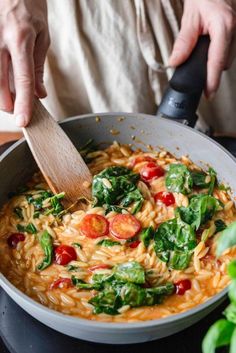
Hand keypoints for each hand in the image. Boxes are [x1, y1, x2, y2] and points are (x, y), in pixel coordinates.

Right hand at [0, 0, 48, 126]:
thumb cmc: (30, 6)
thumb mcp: (42, 36)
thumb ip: (38, 66)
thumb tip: (39, 94)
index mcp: (21, 38)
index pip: (23, 79)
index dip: (23, 103)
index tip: (23, 120)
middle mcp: (0, 38)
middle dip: (7, 102)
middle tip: (14, 111)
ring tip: (8, 97)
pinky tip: (4, 81)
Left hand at [169, 0, 235, 98]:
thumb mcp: (190, 17)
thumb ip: (183, 41)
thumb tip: (175, 62)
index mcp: (223, 26)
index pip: (217, 61)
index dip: (212, 80)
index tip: (209, 93)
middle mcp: (234, 29)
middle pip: (223, 62)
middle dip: (211, 71)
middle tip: (198, 77)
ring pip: (227, 57)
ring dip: (214, 61)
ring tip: (201, 60)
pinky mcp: (235, 30)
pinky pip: (228, 49)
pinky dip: (217, 53)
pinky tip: (208, 50)